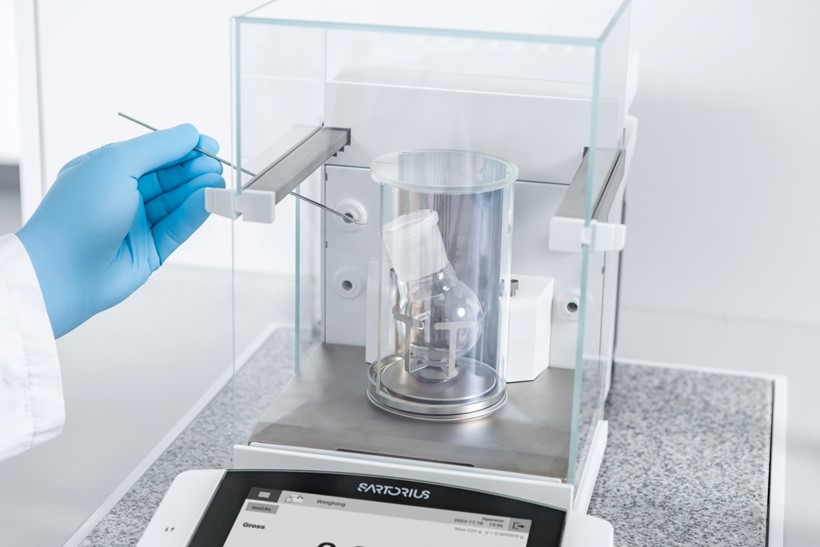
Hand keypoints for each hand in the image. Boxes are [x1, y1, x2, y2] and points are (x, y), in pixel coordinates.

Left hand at [17, 124, 224, 337]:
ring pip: (176, 202)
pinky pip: (178, 227)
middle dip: (194, 169)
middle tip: (217, 167)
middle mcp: (121, 195)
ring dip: (198, 190)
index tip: (209, 145)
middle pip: (169, 177)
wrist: (63, 271)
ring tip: (218, 183)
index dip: (183, 147)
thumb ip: (159, 147)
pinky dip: (195, 213)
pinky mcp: (150, 250)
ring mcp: (136, 224)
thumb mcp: (117, 163)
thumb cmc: (77, 213)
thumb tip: (190, 134)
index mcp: (107, 170)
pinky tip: (209, 201)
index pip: (154, 152)